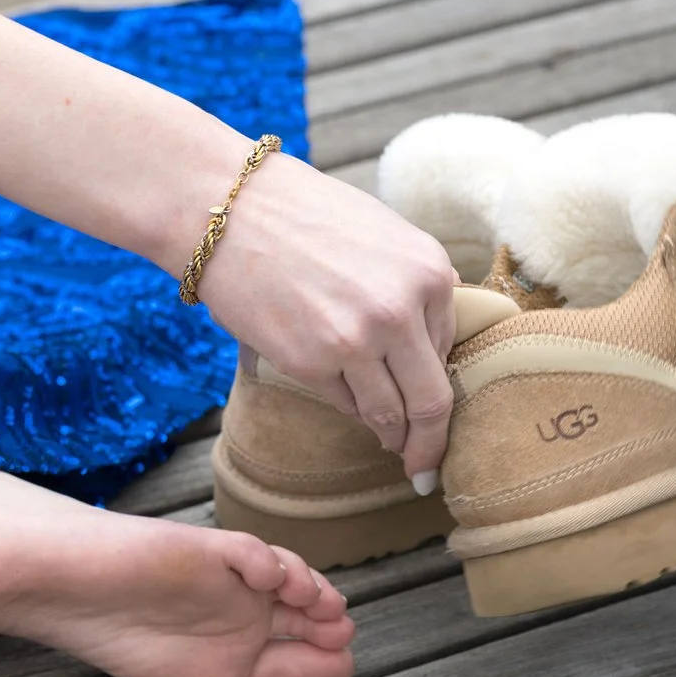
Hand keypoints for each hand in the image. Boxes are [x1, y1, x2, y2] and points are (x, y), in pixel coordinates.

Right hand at [195, 153, 458, 481]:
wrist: (226, 209)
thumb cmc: (298, 214)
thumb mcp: (380, 235)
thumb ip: (410, 284)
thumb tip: (425, 341)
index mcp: (430, 271)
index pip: (449, 346)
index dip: (438, 380)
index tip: (435, 409)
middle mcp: (403, 310)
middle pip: (432, 400)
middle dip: (432, 441)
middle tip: (427, 467)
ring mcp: (358, 341)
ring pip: (389, 414)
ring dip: (393, 439)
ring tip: (393, 451)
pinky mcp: (311, 363)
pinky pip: (345, 405)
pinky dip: (350, 412)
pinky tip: (349, 408)